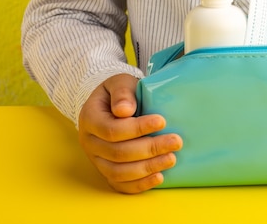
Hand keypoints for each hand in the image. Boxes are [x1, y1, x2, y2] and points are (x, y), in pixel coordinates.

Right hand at [78, 74, 182, 193]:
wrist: (111, 105)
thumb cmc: (118, 93)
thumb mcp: (120, 83)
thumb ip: (122, 93)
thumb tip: (124, 110)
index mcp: (90, 119)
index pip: (112, 130)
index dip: (138, 128)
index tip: (162, 121)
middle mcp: (90, 143)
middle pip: (118, 153)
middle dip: (150, 149)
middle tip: (176, 141)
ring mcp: (97, 160)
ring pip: (119, 172)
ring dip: (148, 168)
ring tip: (172, 158)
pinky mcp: (107, 172)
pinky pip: (120, 184)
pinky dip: (140, 184)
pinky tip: (160, 177)